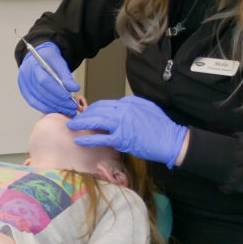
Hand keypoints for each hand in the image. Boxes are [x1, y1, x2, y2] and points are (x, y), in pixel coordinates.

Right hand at [17, 42, 80, 115]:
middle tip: (72, 107)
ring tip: (67, 109)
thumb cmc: (48, 58)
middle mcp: (26, 75)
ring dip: (53, 107)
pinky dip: (45, 108)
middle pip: (41, 92)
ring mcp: (23, 84)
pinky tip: (55, 109)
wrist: (38, 57)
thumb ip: (66, 75)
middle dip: (58, 102)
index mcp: (34, 64)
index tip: (68, 97)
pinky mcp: (24, 91)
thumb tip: (74, 88)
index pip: (44, 81)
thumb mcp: (59, 61)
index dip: (57, 91)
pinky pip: (34, 103)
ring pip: (37, 100)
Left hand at [72, 96, 187, 168]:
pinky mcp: (122, 138)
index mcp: (128, 103)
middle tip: (74, 119)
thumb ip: (130, 105)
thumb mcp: (146, 107)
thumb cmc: (161, 126)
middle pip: (97, 110)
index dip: (92, 109)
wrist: (170, 140)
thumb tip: (117, 106)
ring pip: (96, 121)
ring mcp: (122, 124)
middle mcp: (123, 110)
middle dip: (84, 115)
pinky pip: (101, 138)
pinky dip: (88, 138)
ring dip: (81, 123)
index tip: (85, 114)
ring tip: (72, 126)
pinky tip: (79, 140)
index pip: (104, 104)